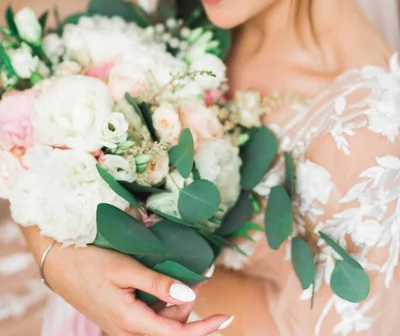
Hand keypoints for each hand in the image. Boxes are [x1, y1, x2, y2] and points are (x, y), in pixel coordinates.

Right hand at [44, 240, 230, 335]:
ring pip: (160, 322)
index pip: (176, 334)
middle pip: (170, 327)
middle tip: (194, 273)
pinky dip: (162, 301)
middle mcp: (127, 331)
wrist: (58, 263)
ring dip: (175, 302)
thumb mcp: (125, 268)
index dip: (204, 328)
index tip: (226, 317)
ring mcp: (122, 326)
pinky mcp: (119, 318)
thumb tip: (188, 292)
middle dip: (187, 304)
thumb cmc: (90, 261)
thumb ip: (157, 283)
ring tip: (180, 273)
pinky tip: (164, 281)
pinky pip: (148, 317)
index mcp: (131, 322)